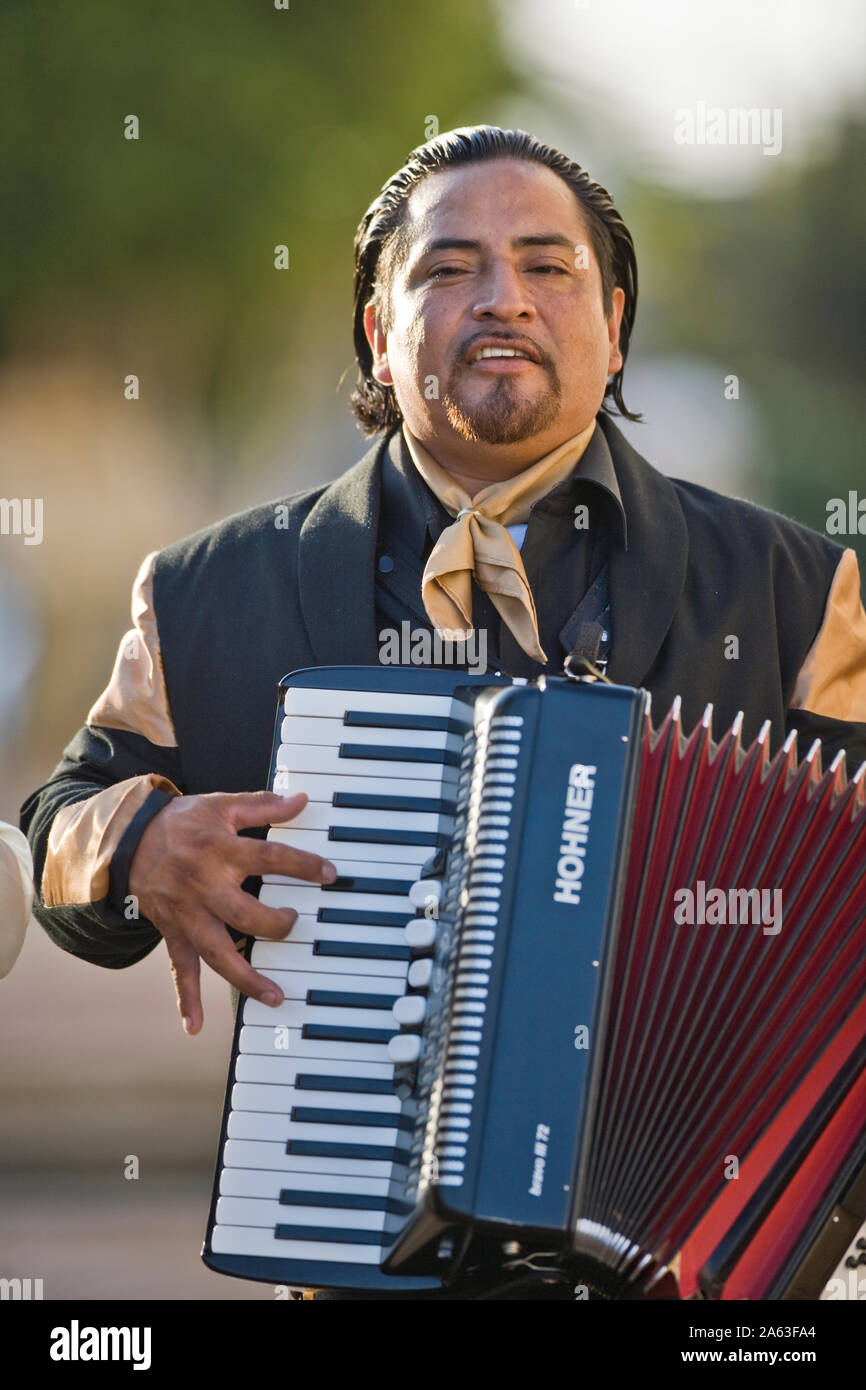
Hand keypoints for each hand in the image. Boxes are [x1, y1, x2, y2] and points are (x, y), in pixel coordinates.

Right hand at [127, 790, 333, 1034]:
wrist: (126, 841)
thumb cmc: (180, 823)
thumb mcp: (220, 805)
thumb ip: (262, 805)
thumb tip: (301, 800)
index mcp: (220, 851)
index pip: (269, 858)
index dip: (302, 864)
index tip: (329, 874)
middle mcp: (205, 887)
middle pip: (245, 914)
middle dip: (275, 925)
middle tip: (294, 923)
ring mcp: (189, 915)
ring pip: (218, 952)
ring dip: (246, 978)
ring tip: (274, 998)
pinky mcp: (174, 934)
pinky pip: (180, 970)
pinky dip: (186, 998)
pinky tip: (194, 1026)